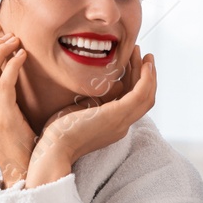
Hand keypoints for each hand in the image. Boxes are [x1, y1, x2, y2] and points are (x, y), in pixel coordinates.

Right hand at [0, 34, 36, 186]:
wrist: (22, 172)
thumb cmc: (18, 143)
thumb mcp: (2, 118)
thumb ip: (0, 97)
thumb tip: (8, 69)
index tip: (2, 42)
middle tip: (10, 37)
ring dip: (1, 51)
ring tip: (16, 42)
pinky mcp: (4, 119)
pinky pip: (4, 84)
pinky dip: (12, 66)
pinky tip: (23, 57)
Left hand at [27, 45, 156, 185]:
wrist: (54, 148)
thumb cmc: (60, 131)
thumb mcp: (81, 110)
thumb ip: (98, 99)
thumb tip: (114, 84)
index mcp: (113, 124)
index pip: (131, 101)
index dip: (135, 81)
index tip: (132, 62)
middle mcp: (122, 125)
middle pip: (143, 98)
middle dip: (145, 75)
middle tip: (143, 54)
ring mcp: (122, 121)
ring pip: (146, 96)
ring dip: (148, 73)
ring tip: (145, 55)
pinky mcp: (118, 115)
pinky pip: (141, 94)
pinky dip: (146, 78)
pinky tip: (144, 64)